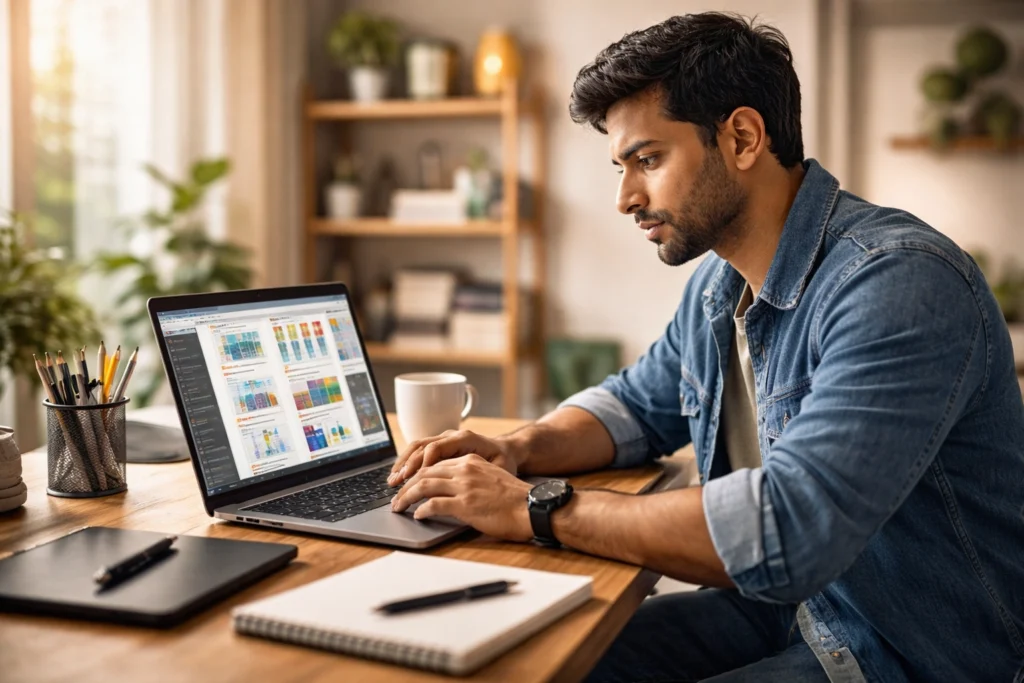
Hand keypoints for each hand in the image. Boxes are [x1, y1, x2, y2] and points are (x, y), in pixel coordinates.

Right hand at [388, 429, 516, 485]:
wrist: (506, 450)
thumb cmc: (503, 461)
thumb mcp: (498, 467)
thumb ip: (480, 472)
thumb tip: (463, 482)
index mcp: (464, 439)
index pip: (436, 448)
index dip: (423, 464)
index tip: (415, 481)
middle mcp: (451, 436)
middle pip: (422, 446)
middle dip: (407, 465)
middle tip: (396, 483)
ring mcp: (444, 439)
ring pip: (417, 447)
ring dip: (403, 463)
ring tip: (392, 479)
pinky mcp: (439, 446)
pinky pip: (419, 450)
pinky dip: (407, 462)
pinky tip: (399, 475)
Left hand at [390, 454, 533, 541]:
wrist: (533, 507)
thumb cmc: (515, 499)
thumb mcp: (491, 478)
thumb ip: (471, 478)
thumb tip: (451, 490)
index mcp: (471, 461)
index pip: (435, 464)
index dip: (417, 474)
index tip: (407, 484)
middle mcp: (465, 469)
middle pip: (424, 473)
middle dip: (406, 486)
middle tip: (396, 498)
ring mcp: (464, 486)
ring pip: (424, 486)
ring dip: (407, 497)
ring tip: (399, 507)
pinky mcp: (465, 505)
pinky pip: (434, 505)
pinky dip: (422, 510)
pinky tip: (418, 515)